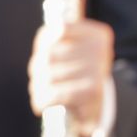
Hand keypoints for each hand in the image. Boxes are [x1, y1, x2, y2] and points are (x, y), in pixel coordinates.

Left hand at [28, 19, 113, 136]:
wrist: (95, 109)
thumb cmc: (76, 76)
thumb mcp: (69, 51)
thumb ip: (53, 38)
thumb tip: (48, 45)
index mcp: (97, 35)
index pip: (61, 28)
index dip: (44, 42)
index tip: (42, 53)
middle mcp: (100, 49)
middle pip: (49, 54)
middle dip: (36, 69)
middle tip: (37, 78)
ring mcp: (98, 69)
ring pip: (48, 74)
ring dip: (37, 86)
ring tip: (39, 91)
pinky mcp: (92, 91)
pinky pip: (54, 93)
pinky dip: (42, 100)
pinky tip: (41, 104)